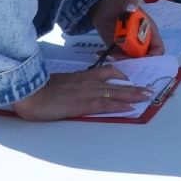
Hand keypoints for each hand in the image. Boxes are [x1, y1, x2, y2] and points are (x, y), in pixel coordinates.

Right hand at [12, 66, 151, 120]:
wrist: (32, 93)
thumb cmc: (40, 90)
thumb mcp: (59, 83)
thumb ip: (71, 85)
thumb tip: (74, 89)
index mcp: (82, 76)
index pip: (107, 72)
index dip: (120, 75)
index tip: (129, 79)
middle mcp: (89, 81)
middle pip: (117, 82)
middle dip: (134, 86)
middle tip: (148, 89)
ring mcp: (89, 92)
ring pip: (117, 92)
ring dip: (134, 95)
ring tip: (147, 96)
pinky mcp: (85, 104)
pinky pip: (107, 105)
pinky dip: (121, 106)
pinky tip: (131, 108)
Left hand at [88, 0, 163, 56]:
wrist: (101, 6)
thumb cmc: (117, 2)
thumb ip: (129, 2)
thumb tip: (132, 7)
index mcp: (149, 30)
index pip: (158, 48)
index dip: (153, 57)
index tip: (140, 61)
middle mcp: (142, 40)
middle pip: (144, 58)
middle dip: (133, 62)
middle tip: (118, 57)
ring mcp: (130, 45)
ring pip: (131, 61)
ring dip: (121, 61)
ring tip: (108, 55)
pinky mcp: (119, 48)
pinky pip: (119, 58)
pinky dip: (111, 58)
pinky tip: (100, 52)